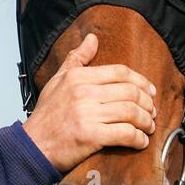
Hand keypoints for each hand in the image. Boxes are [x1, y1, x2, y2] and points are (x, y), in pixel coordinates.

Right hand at [22, 33, 157, 172]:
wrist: (33, 146)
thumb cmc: (47, 114)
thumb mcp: (58, 80)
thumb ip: (77, 58)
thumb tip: (92, 38)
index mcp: (79, 77)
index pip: (120, 72)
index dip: (141, 81)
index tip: (150, 92)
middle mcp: (84, 92)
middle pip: (130, 92)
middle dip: (147, 104)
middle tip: (152, 112)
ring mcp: (88, 114)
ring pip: (131, 112)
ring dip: (146, 121)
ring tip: (148, 127)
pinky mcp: (91, 136)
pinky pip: (125, 133)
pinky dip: (138, 138)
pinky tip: (140, 141)